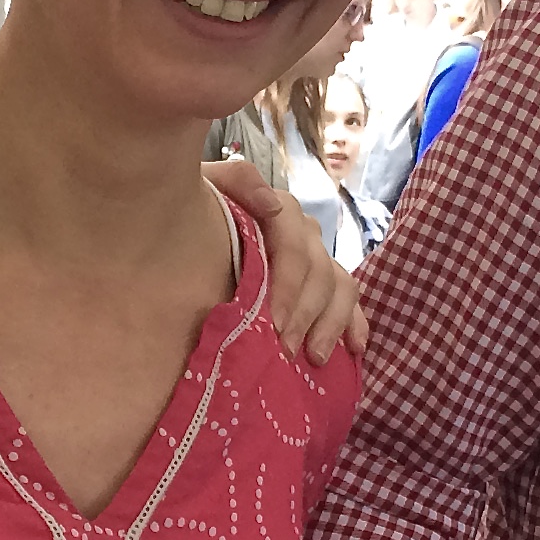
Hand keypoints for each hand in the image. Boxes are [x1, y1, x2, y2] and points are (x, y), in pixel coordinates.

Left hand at [206, 160, 366, 364]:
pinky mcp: (323, 283)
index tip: (276, 323)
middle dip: (306, 314)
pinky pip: (348, 299)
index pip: (297, 244)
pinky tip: (353, 349)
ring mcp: (316, 258)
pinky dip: (354, 323)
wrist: (184, 229)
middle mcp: (304, 233)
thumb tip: (271, 204)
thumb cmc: (192, 214)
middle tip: (288, 351)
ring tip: (314, 357)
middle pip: (320, 271)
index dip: (290, 283)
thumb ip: (236, 183)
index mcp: (278, 211)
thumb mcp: (206, 190)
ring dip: (332, 323)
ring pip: (340, 286)